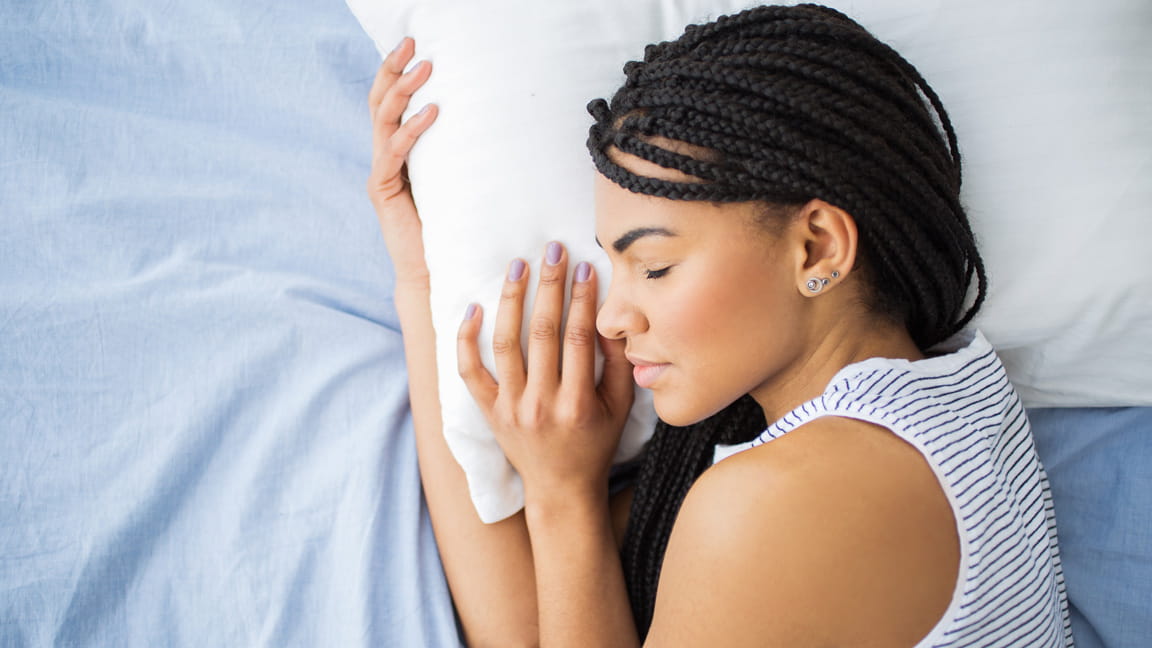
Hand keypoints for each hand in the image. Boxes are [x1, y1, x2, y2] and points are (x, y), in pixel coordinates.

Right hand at [367, 37, 437, 289]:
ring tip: (424, 70)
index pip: (390, 103)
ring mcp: (381, 173)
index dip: (396, 71)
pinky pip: (394, 154)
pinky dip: (412, 131)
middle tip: (412, 44)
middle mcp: (385, 158)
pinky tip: (432, 114)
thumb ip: (458, 152)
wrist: (435, 271)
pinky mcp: (383, 192)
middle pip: (379, 103)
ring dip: (403, 91)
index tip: (413, 43)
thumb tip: (491, 120)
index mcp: (398, 152)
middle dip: (393, 70)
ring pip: (383, 121)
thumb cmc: (453, 226)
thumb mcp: (457, 179)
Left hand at [457, 243, 634, 502]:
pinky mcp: (489, 411)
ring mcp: (510, 408)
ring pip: (505, 343)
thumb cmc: (595, 444)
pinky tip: (473, 307)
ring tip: (517, 265)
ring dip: (511, 299)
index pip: (578, 338)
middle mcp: (540, 404)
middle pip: (542, 333)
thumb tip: (610, 318)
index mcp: (577, 404)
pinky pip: (470, 371)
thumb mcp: (620, 408)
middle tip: (552, 250)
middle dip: (549, 285)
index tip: (585, 267)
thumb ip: (618, 365)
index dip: (582, 299)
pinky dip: (467, 339)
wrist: (560, 489)